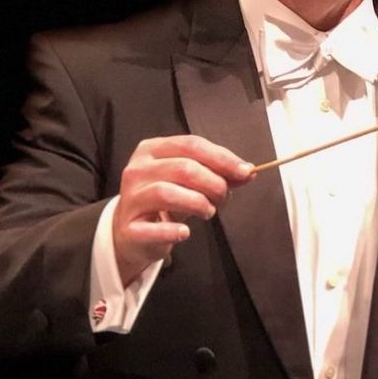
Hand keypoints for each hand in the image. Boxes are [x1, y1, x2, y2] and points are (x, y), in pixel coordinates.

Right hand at [112, 135, 253, 284]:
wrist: (133, 234)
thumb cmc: (165, 202)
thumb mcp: (190, 182)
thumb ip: (217, 174)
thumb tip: (248, 171)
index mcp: (152, 150)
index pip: (191, 145)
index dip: (222, 158)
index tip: (245, 171)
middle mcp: (137, 170)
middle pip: (183, 168)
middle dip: (214, 183)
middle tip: (223, 198)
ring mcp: (131, 198)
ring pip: (167, 192)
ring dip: (198, 204)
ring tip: (208, 212)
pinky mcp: (130, 228)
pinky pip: (154, 228)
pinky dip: (174, 230)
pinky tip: (185, 231)